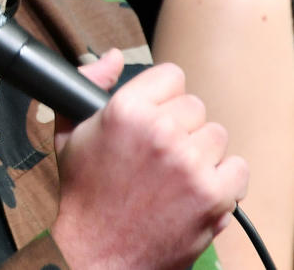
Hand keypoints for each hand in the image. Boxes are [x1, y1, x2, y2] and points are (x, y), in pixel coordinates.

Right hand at [49, 49, 248, 269]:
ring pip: (217, 136)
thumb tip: (112, 57)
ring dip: (200, 153)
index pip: (171, 76)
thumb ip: (89, 85)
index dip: (161, 96)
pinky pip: (238, 168)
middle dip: (179, 127)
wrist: (98, 251)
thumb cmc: (84, 194)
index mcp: (124, 110)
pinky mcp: (213, 195)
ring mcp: (190, 164)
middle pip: (195, 107)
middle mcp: (160, 132)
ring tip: (175, 174)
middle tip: (159, 153)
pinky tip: (195, 189)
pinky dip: (223, 180)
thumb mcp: (70, 133)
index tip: (154, 115)